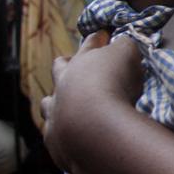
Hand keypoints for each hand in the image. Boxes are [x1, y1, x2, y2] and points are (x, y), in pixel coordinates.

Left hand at [43, 32, 142, 173]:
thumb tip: (121, 42)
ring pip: (47, 103)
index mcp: (81, 62)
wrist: (96, 125)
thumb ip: (124, 46)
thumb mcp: (127, 54)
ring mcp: (55, 112)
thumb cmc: (114, 83)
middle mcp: (63, 85)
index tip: (102, 35)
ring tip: (61, 104)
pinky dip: (60, 132)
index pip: (90, 44)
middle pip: (59, 69)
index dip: (97, 39)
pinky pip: (53, 133)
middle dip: (64, 64)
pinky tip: (69, 136)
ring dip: (54, 102)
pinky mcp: (54, 139)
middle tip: (68, 62)